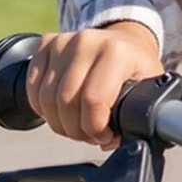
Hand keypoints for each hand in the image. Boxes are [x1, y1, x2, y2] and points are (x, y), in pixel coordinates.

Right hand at [25, 22, 163, 149]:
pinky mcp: (46, 44)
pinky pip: (33, 88)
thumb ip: (139, 114)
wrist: (125, 39)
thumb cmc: (136, 65)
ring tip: (77, 125)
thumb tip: (111, 142)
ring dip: (59, 123)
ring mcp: (64, 41)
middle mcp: (88, 42)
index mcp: (116, 52)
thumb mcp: (149, 85)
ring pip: (46, 99)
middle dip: (76, 130)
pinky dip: (43, 108)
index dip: (94, 128)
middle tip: (90, 135)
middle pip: (65, 102)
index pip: (93, 100)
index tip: (105, 136)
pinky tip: (61, 111)